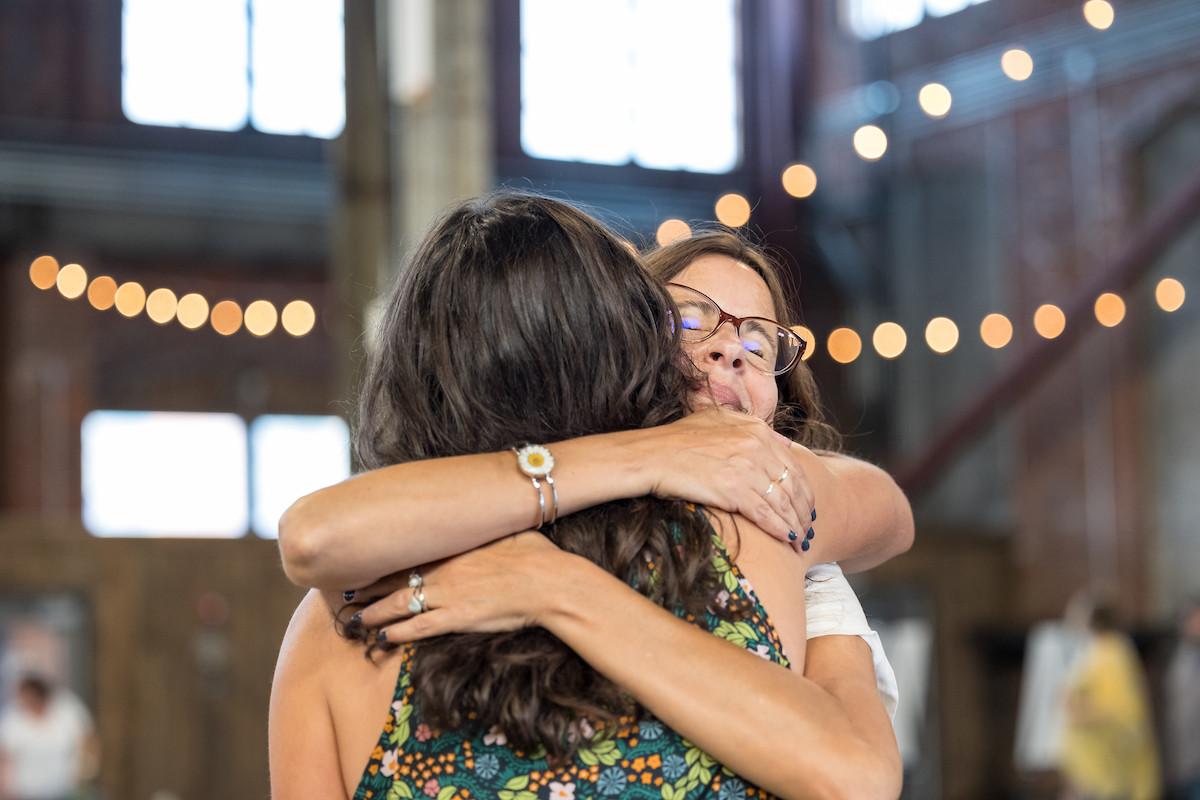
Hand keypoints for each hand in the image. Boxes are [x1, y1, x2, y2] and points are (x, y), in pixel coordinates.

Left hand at [352, 532, 565, 642]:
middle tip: (346, 593)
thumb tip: (482, 516)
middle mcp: (444, 568)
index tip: (363, 559)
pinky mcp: (457, 617)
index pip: (407, 550)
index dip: (382, 557)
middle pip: (394, 576)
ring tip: (355, 620)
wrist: (550, 582)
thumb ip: (484, 530)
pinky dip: (397, 632)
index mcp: (453, 546)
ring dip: (373, 613)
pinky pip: (418, 626)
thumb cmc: (535, 555)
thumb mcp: (506, 532)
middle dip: (367, 586)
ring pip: (397, 603)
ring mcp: (448, 594)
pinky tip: (382, 637)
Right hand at [641, 406, 816, 551]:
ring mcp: (746, 467)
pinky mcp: (733, 489)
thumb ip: (752, 427)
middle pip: (793, 485)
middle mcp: (756, 446)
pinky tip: (787, 540)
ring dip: (795, 524)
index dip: (804, 489)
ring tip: (799, 540)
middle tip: (807, 528)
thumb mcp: (718, 420)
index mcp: (756, 430)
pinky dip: (780, 529)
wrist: (651, 456)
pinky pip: (766, 514)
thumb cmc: (677, 440)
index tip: (806, 506)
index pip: (793, 464)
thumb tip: (786, 444)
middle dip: (804, 510)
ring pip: (783, 502)